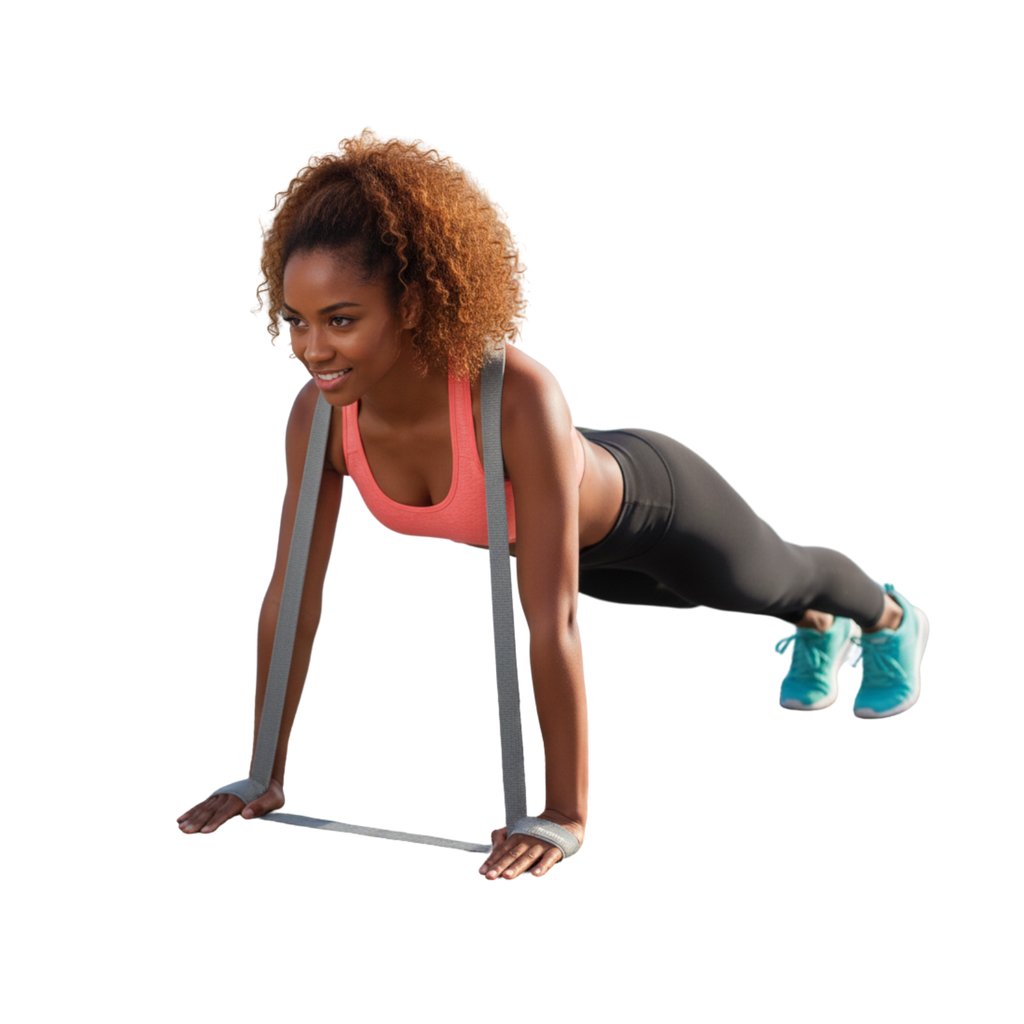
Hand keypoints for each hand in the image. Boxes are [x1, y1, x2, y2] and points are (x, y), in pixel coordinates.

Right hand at [174, 777, 288, 835]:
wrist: (269, 775)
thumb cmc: (273, 793)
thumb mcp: (274, 800)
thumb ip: (260, 807)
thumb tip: (245, 816)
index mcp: (241, 799)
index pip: (225, 813)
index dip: (215, 823)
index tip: (204, 832)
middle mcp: (229, 796)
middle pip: (210, 811)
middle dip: (196, 823)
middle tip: (184, 832)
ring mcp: (222, 794)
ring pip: (203, 807)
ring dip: (190, 817)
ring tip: (178, 827)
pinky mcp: (218, 795)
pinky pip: (202, 803)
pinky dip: (190, 809)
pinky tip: (179, 817)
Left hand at [475, 808, 587, 882]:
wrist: (565, 819)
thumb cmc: (538, 832)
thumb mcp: (520, 834)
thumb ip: (504, 840)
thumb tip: (490, 848)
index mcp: (517, 838)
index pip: (501, 851)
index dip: (491, 862)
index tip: (479, 872)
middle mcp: (527, 841)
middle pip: (511, 855)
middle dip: (500, 867)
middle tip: (489, 877)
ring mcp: (541, 845)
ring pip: (527, 858)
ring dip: (517, 868)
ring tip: (507, 877)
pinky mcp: (555, 849)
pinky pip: (548, 859)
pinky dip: (541, 867)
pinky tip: (534, 876)